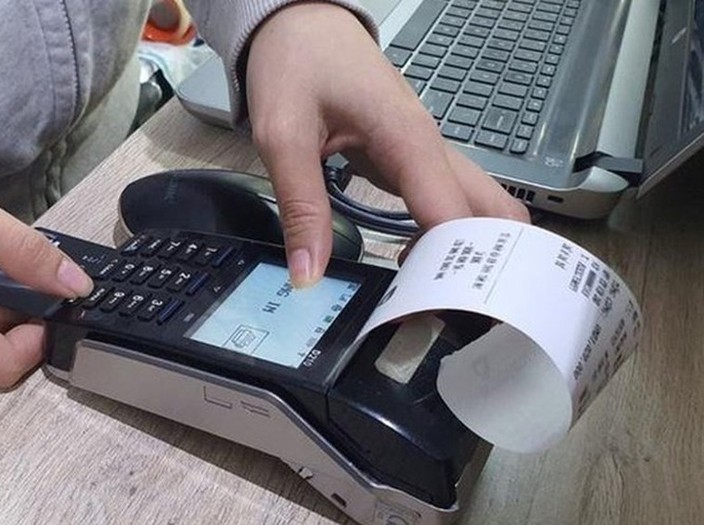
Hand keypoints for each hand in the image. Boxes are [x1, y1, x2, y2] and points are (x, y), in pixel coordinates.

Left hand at [246, 3, 528, 285]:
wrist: (302, 24)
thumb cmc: (295, 63)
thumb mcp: (284, 134)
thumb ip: (301, 205)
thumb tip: (308, 273)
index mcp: (408, 137)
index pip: (452, 214)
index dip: (452, 268)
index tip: (437, 312)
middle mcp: (432, 146)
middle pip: (493, 212)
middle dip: (484, 266)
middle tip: (452, 314)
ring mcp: (429, 153)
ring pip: (481, 209)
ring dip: (472, 255)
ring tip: (440, 302)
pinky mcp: (417, 161)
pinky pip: (451, 205)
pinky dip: (450, 240)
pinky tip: (425, 269)